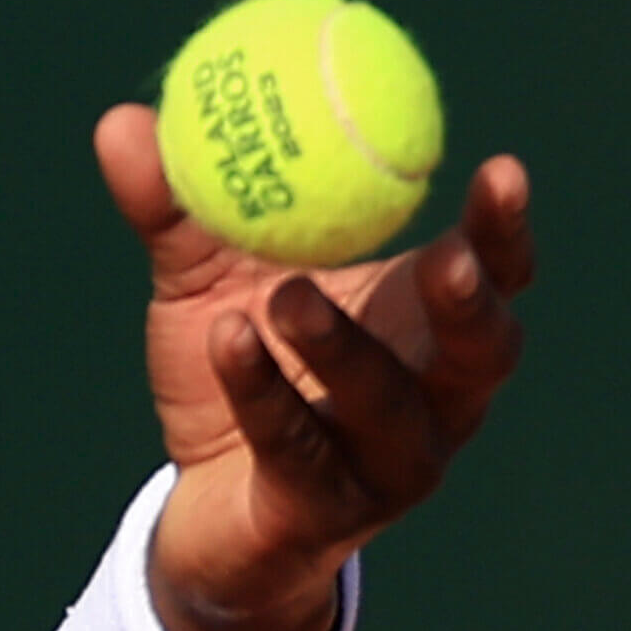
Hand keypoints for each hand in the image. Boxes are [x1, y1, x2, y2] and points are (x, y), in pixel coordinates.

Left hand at [93, 104, 534, 630]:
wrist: (201, 509)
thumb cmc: (231, 371)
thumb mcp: (198, 282)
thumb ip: (175, 208)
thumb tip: (123, 119)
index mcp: (427, 329)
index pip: (496, 277)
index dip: (507, 230)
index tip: (501, 169)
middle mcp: (432, 401)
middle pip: (483, 352)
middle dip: (473, 303)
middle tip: (445, 255)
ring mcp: (385, 465)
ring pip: (392, 408)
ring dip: (346, 349)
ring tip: (286, 296)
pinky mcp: (322, 511)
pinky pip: (296, 447)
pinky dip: (262, 393)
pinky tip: (227, 342)